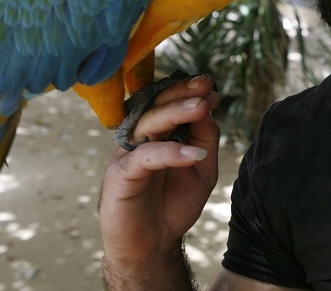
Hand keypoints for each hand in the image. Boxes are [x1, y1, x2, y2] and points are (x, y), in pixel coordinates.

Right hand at [99, 75, 220, 285]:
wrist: (152, 245)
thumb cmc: (173, 204)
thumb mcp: (201, 169)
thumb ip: (205, 139)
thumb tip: (210, 108)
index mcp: (156, 133)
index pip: (168, 103)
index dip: (187, 91)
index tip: (211, 85)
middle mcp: (139, 138)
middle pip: (156, 106)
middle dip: (182, 94)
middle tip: (206, 87)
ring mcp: (127, 155)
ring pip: (148, 125)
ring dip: (176, 113)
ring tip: (202, 107)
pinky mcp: (120, 176)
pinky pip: (145, 158)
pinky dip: (171, 153)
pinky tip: (194, 154)